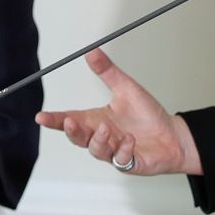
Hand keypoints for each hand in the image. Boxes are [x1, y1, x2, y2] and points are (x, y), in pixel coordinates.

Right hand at [35, 49, 201, 175]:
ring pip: (96, 150)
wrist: (173, 134)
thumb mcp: (126, 88)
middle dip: (72, 131)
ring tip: (107, 128)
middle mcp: (102, 137)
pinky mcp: (129, 163)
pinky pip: (120, 160)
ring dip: (99, 140)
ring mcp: (113, 152)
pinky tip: (130, 140)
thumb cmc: (148, 114)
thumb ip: (108, 72)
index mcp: (96, 119)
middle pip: (78, 138)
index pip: (70, 119)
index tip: (41, 117)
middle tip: (71, 122)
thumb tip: (91, 52)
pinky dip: (123, 150)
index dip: (55, 120)